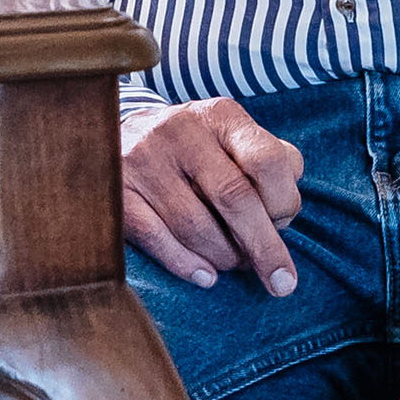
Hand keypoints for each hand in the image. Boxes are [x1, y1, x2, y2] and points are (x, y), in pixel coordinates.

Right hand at [119, 96, 304, 294]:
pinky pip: (157, 239)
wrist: (113, 138)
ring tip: (233, 264)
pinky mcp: (117, 192)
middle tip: (281, 283)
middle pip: (234, 198)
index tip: (286, 225)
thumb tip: (286, 216)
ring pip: (196, 227)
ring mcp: (143, 160)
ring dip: (224, 258)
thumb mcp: (233, 139)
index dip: (284, 202)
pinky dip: (187, 265)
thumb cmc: (196, 150)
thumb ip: (272, 165)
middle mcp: (180, 131)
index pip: (267, 160)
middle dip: (264, 247)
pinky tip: (206, 275)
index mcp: (220, 116)